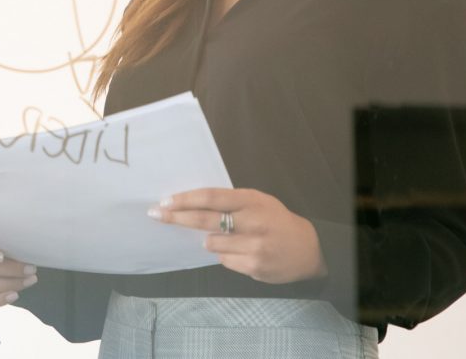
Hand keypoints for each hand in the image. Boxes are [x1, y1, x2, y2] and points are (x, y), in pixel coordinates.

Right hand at [0, 234, 37, 308]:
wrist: (5, 256)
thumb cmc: (6, 242)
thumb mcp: (7, 235)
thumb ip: (8, 238)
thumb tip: (22, 244)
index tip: (1, 257)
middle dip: (10, 270)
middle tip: (30, 269)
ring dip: (10, 284)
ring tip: (28, 280)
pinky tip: (13, 295)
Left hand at [148, 188, 327, 283]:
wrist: (309, 250)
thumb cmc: (276, 220)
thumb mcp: (257, 201)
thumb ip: (230, 202)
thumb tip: (192, 204)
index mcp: (251, 201)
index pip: (211, 198)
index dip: (185, 199)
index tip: (165, 201)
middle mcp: (252, 223)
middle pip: (205, 220)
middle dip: (177, 217)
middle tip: (156, 214)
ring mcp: (253, 247)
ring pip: (211, 244)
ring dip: (209, 240)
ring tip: (227, 238)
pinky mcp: (254, 267)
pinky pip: (224, 261)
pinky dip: (225, 256)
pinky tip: (240, 251)